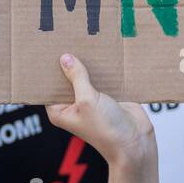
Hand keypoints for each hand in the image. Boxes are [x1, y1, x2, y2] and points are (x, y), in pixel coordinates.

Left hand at [45, 53, 154, 169]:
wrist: (135, 142)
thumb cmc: (107, 131)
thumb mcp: (87, 101)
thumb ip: (77, 78)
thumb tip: (65, 59)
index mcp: (60, 111)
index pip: (49, 86)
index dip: (49, 70)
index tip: (47, 50)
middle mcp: (74, 105)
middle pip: (67, 78)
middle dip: (69, 64)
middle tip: (66, 40)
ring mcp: (91, 99)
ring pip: (85, 76)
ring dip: (87, 64)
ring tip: (85, 42)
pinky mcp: (107, 95)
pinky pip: (102, 77)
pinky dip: (103, 68)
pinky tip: (103, 53)